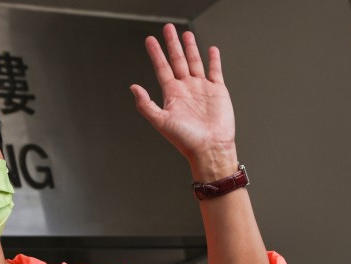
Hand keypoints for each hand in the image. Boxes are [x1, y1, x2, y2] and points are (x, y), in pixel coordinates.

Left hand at [131, 24, 236, 177]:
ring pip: (194, 62)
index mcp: (172, 95)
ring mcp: (202, 88)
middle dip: (172, 44)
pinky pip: (215, 71)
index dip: (156, 54)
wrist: (210, 147)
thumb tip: (133, 87)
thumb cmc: (186, 139)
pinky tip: (210, 50)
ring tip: (185, 35)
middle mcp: (186, 89)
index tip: (150, 40)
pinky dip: (213, 60)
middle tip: (167, 29)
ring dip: (190, 48)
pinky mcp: (217, 91)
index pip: (162, 68)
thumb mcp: (161, 121)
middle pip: (177, 60)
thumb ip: (146, 104)